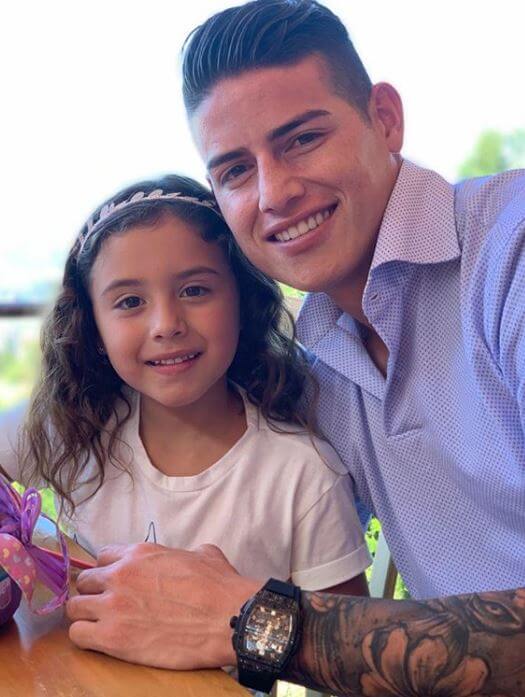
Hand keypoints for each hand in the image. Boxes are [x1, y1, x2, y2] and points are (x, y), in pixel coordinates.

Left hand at [66, 542, 260, 668]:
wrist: (228, 618)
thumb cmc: (219, 587)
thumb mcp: (202, 554)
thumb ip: (183, 553)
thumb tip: (189, 557)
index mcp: (139, 553)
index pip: (102, 556)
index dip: (108, 570)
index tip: (115, 583)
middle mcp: (120, 575)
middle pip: (85, 581)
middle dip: (94, 592)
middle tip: (108, 606)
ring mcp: (113, 606)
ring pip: (74, 607)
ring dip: (85, 615)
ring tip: (100, 625)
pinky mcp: (112, 638)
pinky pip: (78, 635)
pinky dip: (85, 637)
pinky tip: (100, 641)